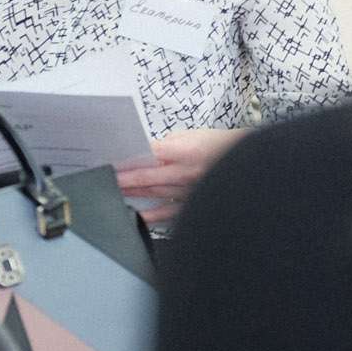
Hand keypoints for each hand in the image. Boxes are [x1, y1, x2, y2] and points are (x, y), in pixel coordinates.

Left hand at [115, 127, 246, 225]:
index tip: (109, 160)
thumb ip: (166, 144)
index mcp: (184, 151)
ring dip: (131, 192)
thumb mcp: (191, 135)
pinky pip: (168, 212)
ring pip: (153, 192)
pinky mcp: (192, 203)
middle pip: (146, 175)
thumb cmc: (220, 145)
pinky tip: (136, 216)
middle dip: (122, 177)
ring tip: (114, 191)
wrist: (247, 162)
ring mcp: (188, 190)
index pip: (147, 154)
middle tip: (104, 178)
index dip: (126, 158)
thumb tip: (144, 151)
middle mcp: (184, 172)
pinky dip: (151, 215)